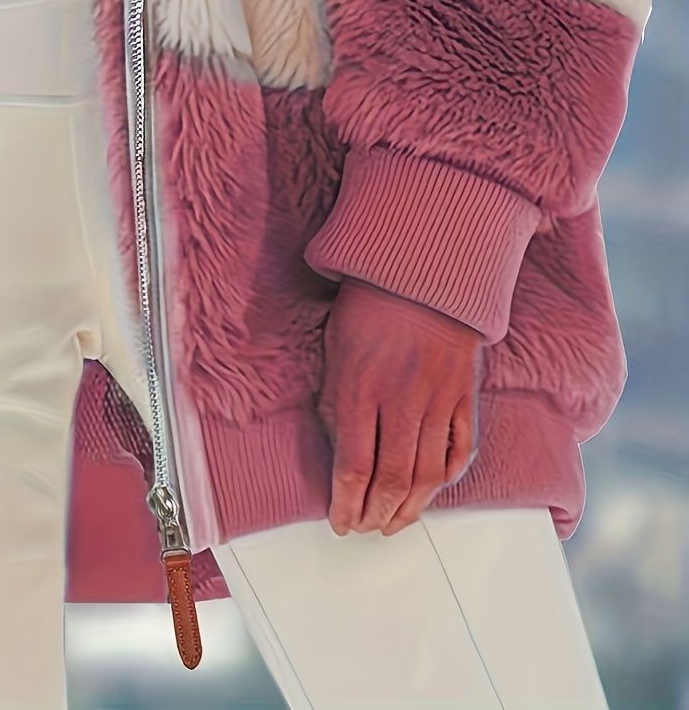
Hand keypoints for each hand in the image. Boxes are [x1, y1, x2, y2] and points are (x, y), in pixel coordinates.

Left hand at [318, 278, 481, 536]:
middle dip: (376, 515)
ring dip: (409, 508)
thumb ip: (337, 404)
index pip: (353, 468)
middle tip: (366, 528)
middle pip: (392, 480)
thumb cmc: (369, 307)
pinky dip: (447, 478)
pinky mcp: (464, 395)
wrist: (421, 271)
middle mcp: (401, 400)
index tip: (340, 522)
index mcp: (361, 388)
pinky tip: (431, 491)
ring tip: (394, 523)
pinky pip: (460, 449)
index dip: (346, 505)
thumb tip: (340, 455)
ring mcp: (437, 400)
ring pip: (428, 475)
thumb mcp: (335, 350)